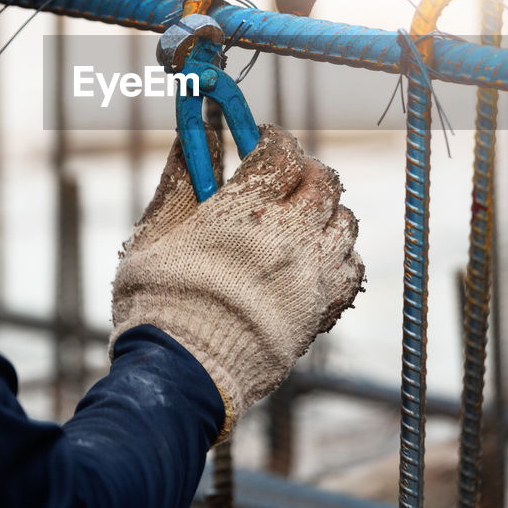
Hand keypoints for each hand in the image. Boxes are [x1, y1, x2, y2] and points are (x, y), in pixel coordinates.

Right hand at [110, 125, 363, 439]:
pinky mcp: (320, 309)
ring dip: (327, 211)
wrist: (181, 371)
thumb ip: (179, 180)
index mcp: (245, 209)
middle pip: (323, 182)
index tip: (263, 139)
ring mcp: (310, 273)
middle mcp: (289, 236)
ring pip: (344, 222)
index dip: (274, 139)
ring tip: (305, 216)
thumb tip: (191, 136)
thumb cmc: (158, 301)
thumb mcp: (156, 231)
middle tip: (290, 173)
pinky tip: (317, 256)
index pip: (282, 153)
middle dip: (307, 170)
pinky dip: (340, 255)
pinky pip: (351, 269)